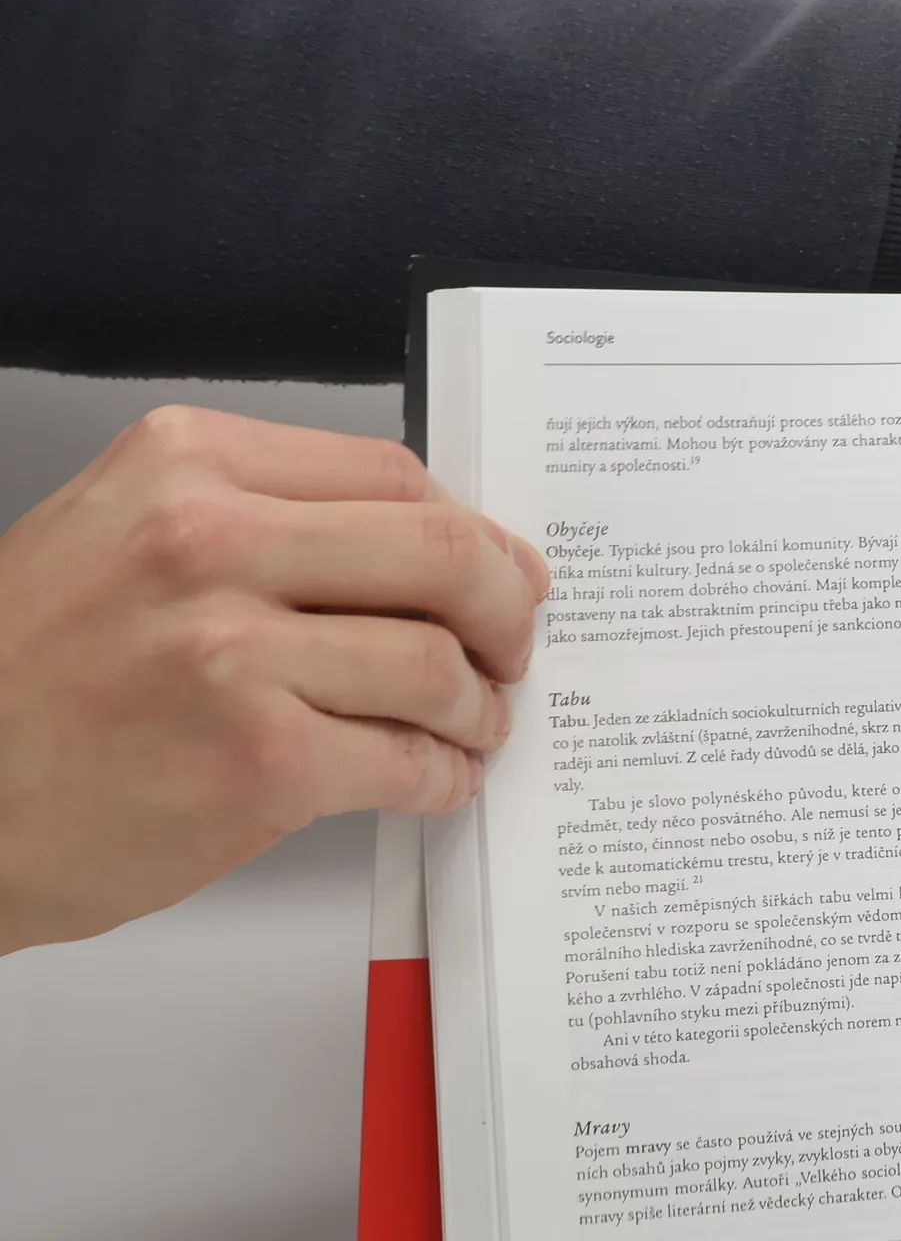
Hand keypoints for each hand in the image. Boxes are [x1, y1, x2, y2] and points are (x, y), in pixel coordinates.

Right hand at [0, 407, 547, 954]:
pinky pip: (406, 759)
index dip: (474, 533)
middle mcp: (210, 541)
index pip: (396, 476)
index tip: (500, 570)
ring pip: (436, 663)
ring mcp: (232, 653)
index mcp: (189, 464)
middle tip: (512, 649)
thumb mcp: (122, 533)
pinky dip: (443, 774)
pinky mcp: (255, 762)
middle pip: (443, 556)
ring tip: (473, 725)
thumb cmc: (25, 673)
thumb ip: (265, 520)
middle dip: (506, 611)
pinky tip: (433, 777)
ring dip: (479, 706)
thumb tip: (426, 548)